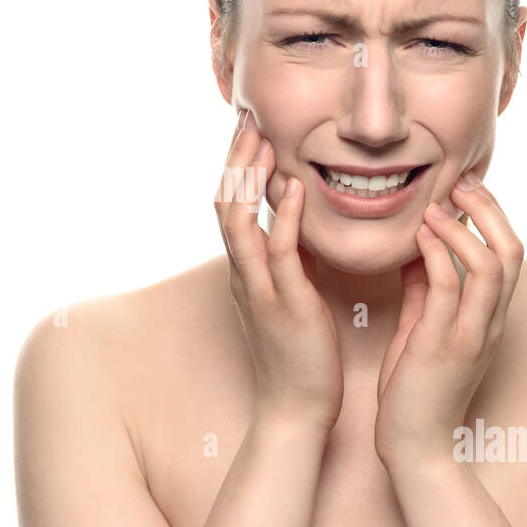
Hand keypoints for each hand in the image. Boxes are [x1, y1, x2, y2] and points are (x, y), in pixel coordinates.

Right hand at [215, 108, 343, 431]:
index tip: (250, 128)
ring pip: (239, 223)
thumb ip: (290, 258)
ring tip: (262, 140)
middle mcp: (243, 275)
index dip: (237, 166)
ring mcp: (259, 289)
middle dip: (235, 160)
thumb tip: (298, 222)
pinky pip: (278, 253)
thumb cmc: (302, 355)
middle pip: (224, 204)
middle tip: (247, 118)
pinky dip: (283, 217)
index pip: (230, 206)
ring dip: (248, 179)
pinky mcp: (285, 305)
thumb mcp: (291, 295)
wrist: (299, 409)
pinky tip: (295, 188)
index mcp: (245, 271)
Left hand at [373, 172, 524, 471]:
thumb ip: (425, 291)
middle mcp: (489, 323)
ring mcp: (471, 334)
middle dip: (489, 210)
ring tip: (438, 204)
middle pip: (512, 251)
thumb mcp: (423, 330)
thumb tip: (418, 250)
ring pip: (491, 265)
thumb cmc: (414, 391)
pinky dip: (438, 253)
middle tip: (461, 182)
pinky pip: (449, 287)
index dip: (492, 216)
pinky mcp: (444, 345)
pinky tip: (419, 235)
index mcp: (487, 318)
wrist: (413, 447)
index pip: (507, 255)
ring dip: (465, 227)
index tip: (465, 187)